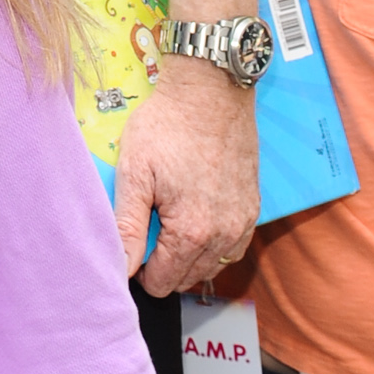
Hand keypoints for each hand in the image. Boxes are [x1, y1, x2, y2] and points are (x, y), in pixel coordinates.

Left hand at [118, 56, 259, 293]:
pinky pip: (232, 248)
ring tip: (168, 218)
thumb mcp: (133, 173)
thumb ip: (127, 227)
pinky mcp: (252, 208)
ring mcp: (242, 222)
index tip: (132, 240)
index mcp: (191, 231)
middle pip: (185, 279)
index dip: (139, 268)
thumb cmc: (167, 126)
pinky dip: (211, 244)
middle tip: (148, 222)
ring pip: (210, 266)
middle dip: (162, 262)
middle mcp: (223, 234)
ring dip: (187, 255)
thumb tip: (121, 269)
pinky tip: (195, 219)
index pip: (161, 283)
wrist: (210, 91)